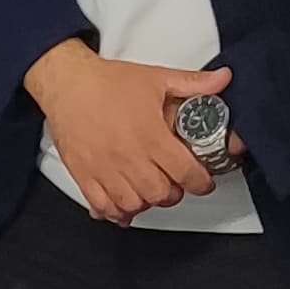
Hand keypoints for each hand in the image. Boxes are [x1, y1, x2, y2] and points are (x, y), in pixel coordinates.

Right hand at [27, 43, 230, 223]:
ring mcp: (105, 169)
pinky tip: (123, 202)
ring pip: (135, 205)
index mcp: (151, 136)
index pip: (186, 174)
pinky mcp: (85, 175)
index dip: (201, 182)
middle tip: (173, 182)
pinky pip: (104, 207)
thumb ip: (193, 83)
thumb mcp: (156, 78)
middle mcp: (129, 157)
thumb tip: (223, 79)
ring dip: (146, 202)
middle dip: (173, 192)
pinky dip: (116, 210)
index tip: (201, 180)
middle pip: (161, 195)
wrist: (66, 82)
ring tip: (148, 190)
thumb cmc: (106, 82)